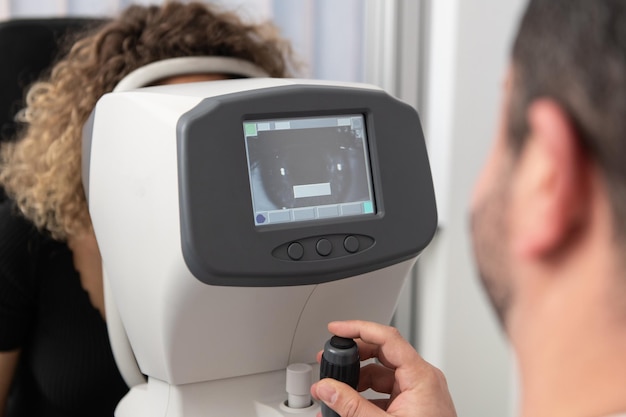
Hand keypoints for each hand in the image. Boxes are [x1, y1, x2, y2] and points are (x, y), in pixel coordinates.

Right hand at [310, 321, 455, 416]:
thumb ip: (351, 405)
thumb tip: (326, 387)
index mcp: (421, 377)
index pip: (387, 338)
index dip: (359, 328)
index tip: (337, 329)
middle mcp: (422, 380)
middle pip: (382, 354)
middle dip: (353, 357)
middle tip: (329, 360)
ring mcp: (419, 394)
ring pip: (381, 375)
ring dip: (356, 381)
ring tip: (333, 392)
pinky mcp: (414, 408)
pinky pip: (386, 393)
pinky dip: (365, 397)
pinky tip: (347, 408)